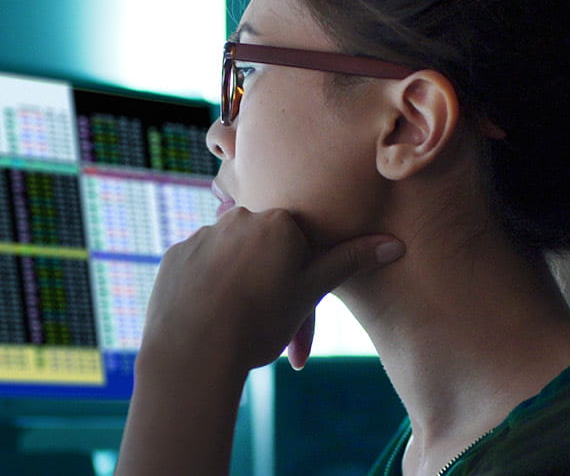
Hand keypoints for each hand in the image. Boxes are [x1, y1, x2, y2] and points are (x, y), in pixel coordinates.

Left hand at [140, 207, 404, 373]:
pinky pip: (200, 268)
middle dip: (270, 281)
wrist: (194, 350)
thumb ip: (349, 261)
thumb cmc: (260, 322)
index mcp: (277, 221)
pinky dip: (208, 289)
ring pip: (231, 258)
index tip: (295, 307)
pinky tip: (211, 319)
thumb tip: (395, 243)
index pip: (299, 240)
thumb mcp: (311, 292)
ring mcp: (202, 236)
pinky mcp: (174, 257)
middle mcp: (237, 218)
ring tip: (238, 327)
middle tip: (269, 324)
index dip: (301, 276)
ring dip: (239, 284)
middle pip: (263, 248)